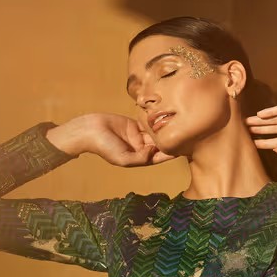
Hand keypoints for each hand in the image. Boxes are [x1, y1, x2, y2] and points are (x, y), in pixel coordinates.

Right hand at [46, 113, 176, 166]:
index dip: (170, 154)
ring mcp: (137, 136)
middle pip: (158, 145)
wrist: (89, 130)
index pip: (157, 157)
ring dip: (164, 131)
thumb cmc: (104, 147)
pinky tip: (167, 118)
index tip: (183, 149)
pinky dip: (155, 122)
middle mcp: (139, 148)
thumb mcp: (122, 158)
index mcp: (138, 159)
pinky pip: (147, 123)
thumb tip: (153, 152)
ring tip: (180, 126)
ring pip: (154, 134)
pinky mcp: (133, 124)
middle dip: (170, 141)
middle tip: (187, 135)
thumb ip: (139, 158)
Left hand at [245, 101, 276, 162]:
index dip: (265, 143)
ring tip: (247, 122)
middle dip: (260, 130)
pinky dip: (271, 111)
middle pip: (273, 129)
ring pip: (275, 119)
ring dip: (262, 121)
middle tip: (245, 130)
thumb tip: (275, 149)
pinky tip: (259, 114)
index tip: (252, 144)